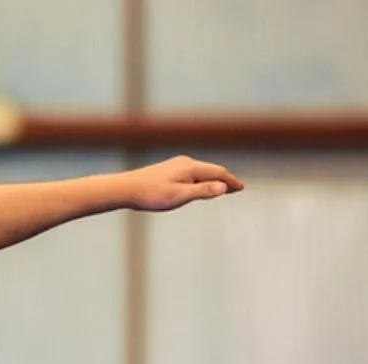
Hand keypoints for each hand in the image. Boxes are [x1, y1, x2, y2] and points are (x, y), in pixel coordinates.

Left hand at [126, 155, 243, 211]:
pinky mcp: (167, 171)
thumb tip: (223, 187)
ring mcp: (175, 166)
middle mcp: (185, 163)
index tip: (241, 188)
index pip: (218, 173)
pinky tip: (196, 186)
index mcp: (190, 168)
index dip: (230, 181)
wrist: (126, 189)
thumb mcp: (179, 196)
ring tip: (220, 188)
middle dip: (224, 179)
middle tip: (236, 188)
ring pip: (200, 172)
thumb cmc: (151, 195)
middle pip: (210, 170)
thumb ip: (202, 191)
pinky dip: (200, 180)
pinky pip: (190, 174)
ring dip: (212, 179)